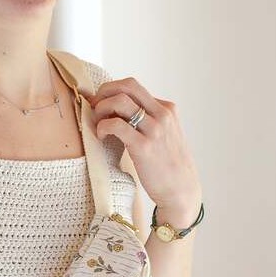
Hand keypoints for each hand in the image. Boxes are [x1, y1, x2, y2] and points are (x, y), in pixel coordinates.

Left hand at [87, 77, 201, 222]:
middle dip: (104, 91)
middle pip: (128, 85)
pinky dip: (103, 126)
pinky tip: (102, 136)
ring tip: (98, 123)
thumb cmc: (169, 166)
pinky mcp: (144, 146)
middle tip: (94, 106)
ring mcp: (155, 129)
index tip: (101, 102)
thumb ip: (150, 120)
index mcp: (167, 109)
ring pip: (120, 101)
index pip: (134, 86)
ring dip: (101, 108)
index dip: (112, 91)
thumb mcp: (165, 134)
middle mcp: (163, 114)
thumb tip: (121, 111)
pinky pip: (116, 125)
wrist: (181, 190)